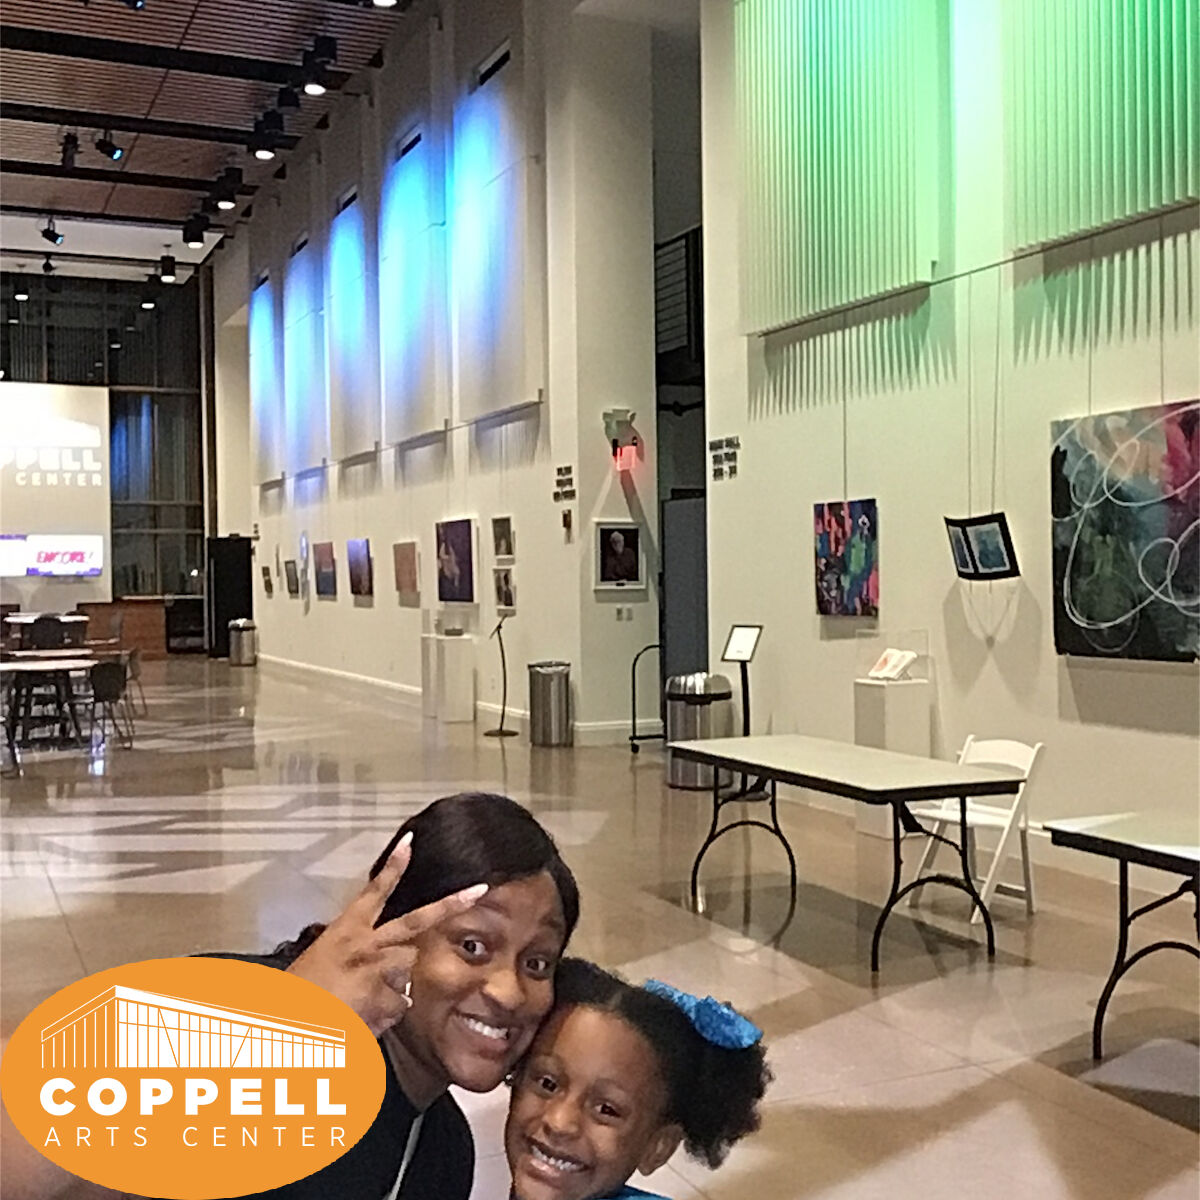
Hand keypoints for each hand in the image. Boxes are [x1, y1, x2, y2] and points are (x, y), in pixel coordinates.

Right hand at [287, 833, 487, 1035]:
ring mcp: (379, 970)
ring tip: (360, 1003)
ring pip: (408, 972)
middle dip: (451, 904)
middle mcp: (366, 945)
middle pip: (416, 919)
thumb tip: (373, 964)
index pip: (373, 891)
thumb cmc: (295, 998)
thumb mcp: (317, 964)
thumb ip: (350, 956)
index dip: (394, 866)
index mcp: (344, 931)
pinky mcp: (385, 998)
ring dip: (394, 987)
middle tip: (478, 889)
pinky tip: (360, 1021)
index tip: (410, 841)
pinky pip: (400, 1005)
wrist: (283, 1026)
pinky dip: (385, 1016)